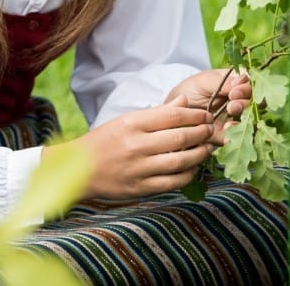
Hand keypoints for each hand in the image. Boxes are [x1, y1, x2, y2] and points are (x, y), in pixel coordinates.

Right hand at [46, 96, 214, 199]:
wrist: (79, 169)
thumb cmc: (103, 142)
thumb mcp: (125, 121)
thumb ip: (157, 113)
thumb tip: (184, 102)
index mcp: (131, 124)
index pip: (172, 115)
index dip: (194, 115)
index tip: (205, 115)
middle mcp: (136, 145)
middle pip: (180, 137)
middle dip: (201, 133)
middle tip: (210, 130)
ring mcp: (139, 168)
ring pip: (180, 161)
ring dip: (199, 154)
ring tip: (206, 148)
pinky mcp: (141, 187)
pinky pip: (173, 182)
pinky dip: (188, 174)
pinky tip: (193, 168)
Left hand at [165, 68, 251, 144]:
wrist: (172, 110)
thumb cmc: (190, 89)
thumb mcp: (205, 81)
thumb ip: (225, 82)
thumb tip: (244, 79)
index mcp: (237, 84)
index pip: (252, 85)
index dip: (248, 89)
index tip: (235, 92)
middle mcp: (240, 101)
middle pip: (254, 104)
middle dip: (245, 105)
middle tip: (232, 106)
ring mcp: (235, 118)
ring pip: (249, 122)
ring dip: (243, 121)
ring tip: (230, 120)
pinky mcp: (226, 134)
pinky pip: (235, 138)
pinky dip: (234, 137)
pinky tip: (228, 135)